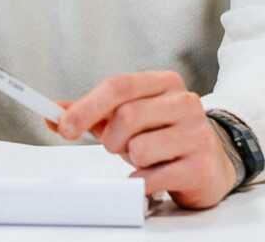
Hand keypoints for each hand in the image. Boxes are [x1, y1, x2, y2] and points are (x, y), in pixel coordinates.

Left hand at [55, 71, 234, 208]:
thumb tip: (53, 114)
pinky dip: (143, 180)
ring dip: (131, 159)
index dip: (87, 107)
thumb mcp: (127, 116)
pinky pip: (153, 176)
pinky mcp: (201, 167)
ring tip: (146, 158)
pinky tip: (155, 174)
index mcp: (164, 83)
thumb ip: (90, 113)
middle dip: (111, 138)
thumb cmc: (163, 135)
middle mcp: (184, 103)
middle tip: (117, 146)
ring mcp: (197, 134)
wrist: (211, 161)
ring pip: (139, 148)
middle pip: (126, 116)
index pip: (118, 86)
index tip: (64, 126)